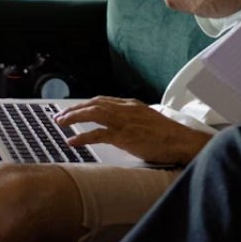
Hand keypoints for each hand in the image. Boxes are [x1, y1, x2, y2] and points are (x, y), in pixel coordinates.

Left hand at [53, 97, 211, 164]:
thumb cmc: (168, 135)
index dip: (85, 104)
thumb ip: (133, 119)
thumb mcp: (148, 120)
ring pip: (93, 114)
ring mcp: (124, 121)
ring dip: (74, 117)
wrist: (181, 141)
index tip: (73, 110)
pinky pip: (97, 134)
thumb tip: (122, 125)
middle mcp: (126, 109)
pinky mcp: (124, 136)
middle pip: (94, 103)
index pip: (102, 100)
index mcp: (131, 105)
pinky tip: (71, 142)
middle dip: (74, 109)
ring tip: (61, 123)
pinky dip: (82, 137)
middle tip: (59, 117)